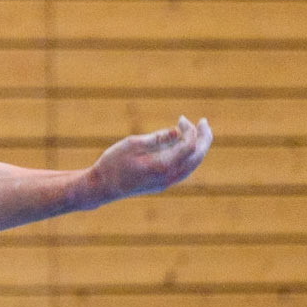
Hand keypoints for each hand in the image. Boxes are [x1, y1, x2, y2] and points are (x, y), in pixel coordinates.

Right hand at [84, 115, 212, 204]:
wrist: (102, 187)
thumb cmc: (113, 163)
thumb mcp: (133, 144)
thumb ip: (157, 138)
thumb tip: (176, 132)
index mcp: (162, 166)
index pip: (189, 146)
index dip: (190, 130)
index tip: (181, 119)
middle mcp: (168, 177)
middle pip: (196, 157)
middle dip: (204, 138)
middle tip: (204, 122)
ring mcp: (166, 183)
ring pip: (192, 165)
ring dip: (199, 148)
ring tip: (200, 132)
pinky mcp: (162, 184)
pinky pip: (184, 170)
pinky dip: (189, 156)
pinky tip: (185, 145)